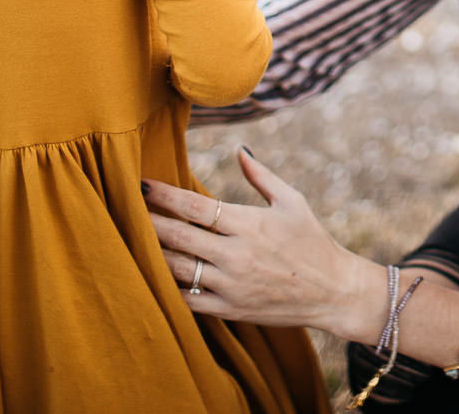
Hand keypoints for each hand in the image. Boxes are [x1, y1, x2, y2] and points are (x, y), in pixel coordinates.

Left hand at [145, 148, 382, 342]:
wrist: (333, 291)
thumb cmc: (312, 241)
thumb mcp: (292, 201)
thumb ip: (261, 176)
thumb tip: (238, 149)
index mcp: (249, 223)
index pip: (196, 206)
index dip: (165, 195)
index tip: (143, 185)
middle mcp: (236, 254)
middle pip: (178, 236)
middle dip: (149, 221)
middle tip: (125, 208)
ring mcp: (231, 285)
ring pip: (177, 268)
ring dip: (152, 252)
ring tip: (132, 239)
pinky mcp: (229, 309)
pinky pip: (187, 299)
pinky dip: (167, 286)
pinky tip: (153, 273)